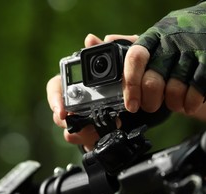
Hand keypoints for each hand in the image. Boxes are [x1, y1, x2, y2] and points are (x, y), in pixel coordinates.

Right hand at [47, 34, 137, 150]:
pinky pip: (84, 142)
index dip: (54, 99)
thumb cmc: (135, 76)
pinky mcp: (92, 134)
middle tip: (78, 125)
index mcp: (78, 81)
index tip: (61, 111)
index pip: (55, 87)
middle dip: (66, 122)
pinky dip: (91, 141)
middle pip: (59, 113)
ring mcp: (83, 119)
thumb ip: (115, 44)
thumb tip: (91, 39)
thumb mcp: (131, 58)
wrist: (151, 101)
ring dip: (82, 133)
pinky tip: (101, 137)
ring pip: (69, 131)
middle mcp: (76, 100)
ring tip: (97, 131)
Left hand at [125, 0, 205, 114]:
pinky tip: (188, 104)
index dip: (130, 85)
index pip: (134, 59)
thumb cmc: (174, 41)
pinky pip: (197, 89)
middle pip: (153, 81)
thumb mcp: (150, 40)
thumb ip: (122, 45)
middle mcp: (170, 43)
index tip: (130, 105)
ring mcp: (192, 51)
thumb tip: (92, 40)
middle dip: (149, 101)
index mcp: (151, 38)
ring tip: (172, 103)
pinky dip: (190, 103)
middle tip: (150, 106)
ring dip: (171, 103)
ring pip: (175, 89)